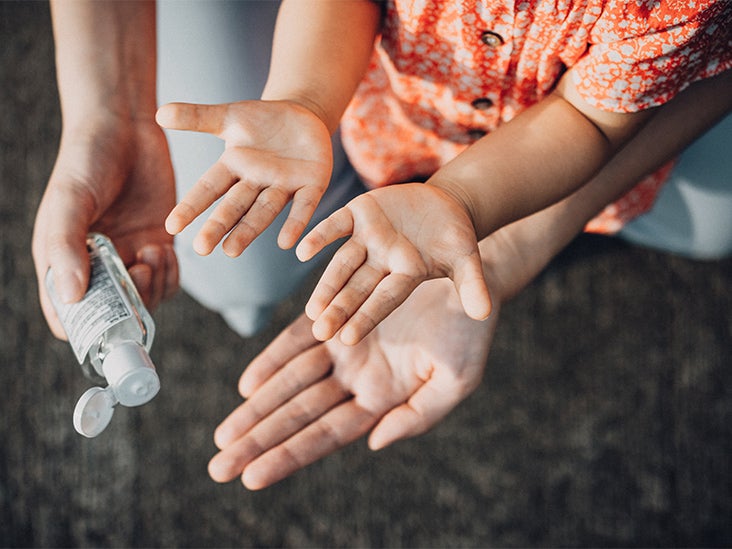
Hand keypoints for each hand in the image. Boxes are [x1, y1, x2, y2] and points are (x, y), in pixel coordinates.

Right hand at [32, 115, 177, 338]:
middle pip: (114, 314)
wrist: (125, 128)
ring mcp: (128, 257)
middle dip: (131, 305)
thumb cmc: (86, 160)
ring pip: (145, 300)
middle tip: (141, 272)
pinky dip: (171, 274)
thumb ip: (67, 247)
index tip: (108, 322)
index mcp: (62, 261)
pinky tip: (165, 248)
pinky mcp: (156, 244)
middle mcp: (95, 266)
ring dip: (155, 287)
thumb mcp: (70, 201)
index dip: (85, 330)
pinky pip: (167, 279)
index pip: (68, 315)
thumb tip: (70, 298)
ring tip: (152, 252)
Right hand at [158, 100, 332, 255]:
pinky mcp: (312, 185)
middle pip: (234, 206)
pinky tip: (287, 243)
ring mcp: (284, 186)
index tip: (172, 226)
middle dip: (219, 226)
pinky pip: (303, 206)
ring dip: (249, 231)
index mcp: (234, 167)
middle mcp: (256, 182)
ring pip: (264, 211)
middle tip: (202, 249)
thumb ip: (197, 117)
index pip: (209, 188)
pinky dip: (295, 223)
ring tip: (232, 250)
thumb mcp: (230, 117)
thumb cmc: (262, 121)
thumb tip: (159, 113)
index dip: (191, 205)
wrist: (304, 117)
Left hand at [208, 276, 497, 489]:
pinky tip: (248, 384)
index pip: (326, 434)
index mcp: (381, 399)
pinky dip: (272, 359)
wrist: (468, 279)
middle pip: (298, 415)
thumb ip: (417, 416)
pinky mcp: (336, 313)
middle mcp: (355, 378)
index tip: (251, 477)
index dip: (289, 454)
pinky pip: (297, 339)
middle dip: (259, 440)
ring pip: (290, 382)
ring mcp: (343, 345)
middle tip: (219, 465)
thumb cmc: (469, 332)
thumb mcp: (456, 380)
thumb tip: (373, 443)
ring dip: (257, 406)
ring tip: (224, 435)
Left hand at [295, 183, 490, 344]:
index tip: (347, 338)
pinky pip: (335, 226)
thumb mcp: (467, 261)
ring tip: (310, 309)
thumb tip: (483, 313)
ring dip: (326, 284)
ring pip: (341, 264)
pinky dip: (319, 236)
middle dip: (339, 309)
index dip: (367, 317)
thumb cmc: (456, 239)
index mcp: (405, 276)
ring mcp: (368, 238)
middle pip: (357, 288)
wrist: (445, 204)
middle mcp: (381, 262)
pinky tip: (300, 251)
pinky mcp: (359, 213)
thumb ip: (472, 285)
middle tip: (319, 331)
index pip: (384, 300)